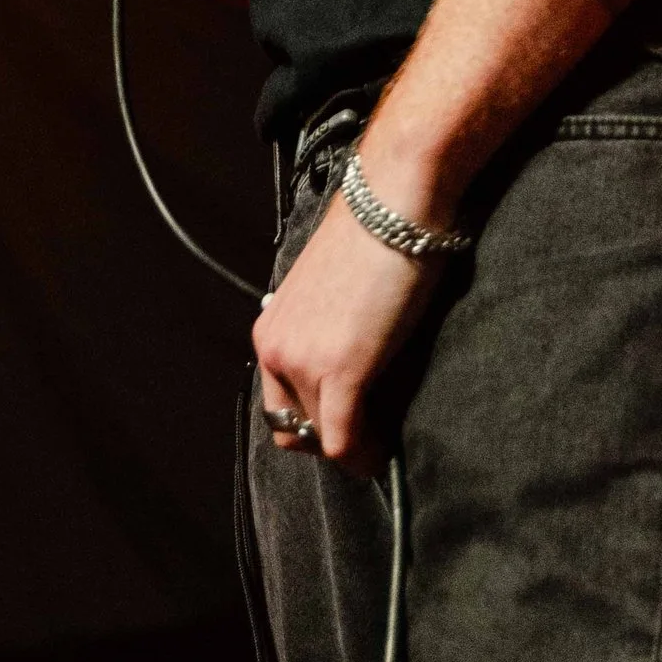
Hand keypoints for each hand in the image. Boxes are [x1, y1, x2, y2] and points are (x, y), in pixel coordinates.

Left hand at [252, 190, 437, 477]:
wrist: (391, 204)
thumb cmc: (372, 237)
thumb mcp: (329, 296)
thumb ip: (323, 334)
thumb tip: (347, 366)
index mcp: (270, 329)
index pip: (277, 403)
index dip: (313, 420)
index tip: (346, 421)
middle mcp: (275, 348)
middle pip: (291, 428)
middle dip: (326, 437)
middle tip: (365, 432)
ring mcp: (304, 362)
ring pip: (320, 438)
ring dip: (350, 446)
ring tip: (379, 439)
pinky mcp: (340, 371)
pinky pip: (343, 442)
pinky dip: (362, 457)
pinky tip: (382, 452)